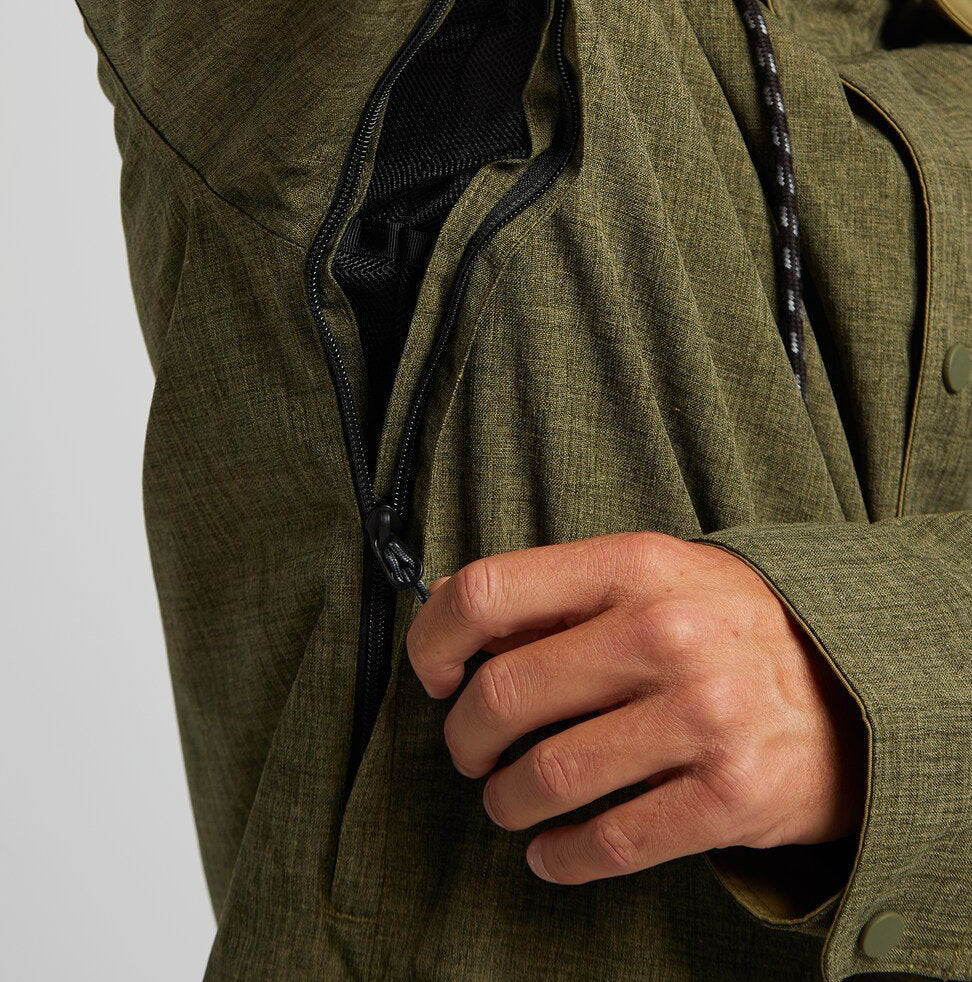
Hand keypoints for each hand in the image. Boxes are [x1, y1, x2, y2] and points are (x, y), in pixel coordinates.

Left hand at [405, 530, 867, 884]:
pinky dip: (560, 857)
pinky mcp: (729, 796)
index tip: (434, 673)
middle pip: (504, 693)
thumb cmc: (731, 627)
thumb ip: (560, 591)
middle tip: (471, 750)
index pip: (491, 591)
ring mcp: (702, 716)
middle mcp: (667, 633)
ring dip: (506, 801)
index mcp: (637, 566)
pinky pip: (609, 841)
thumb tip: (447, 605)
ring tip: (509, 800)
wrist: (854, 690)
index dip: (436, 638)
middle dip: (465, 737)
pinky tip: (550, 852)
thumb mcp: (655, 576)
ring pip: (546, 776)